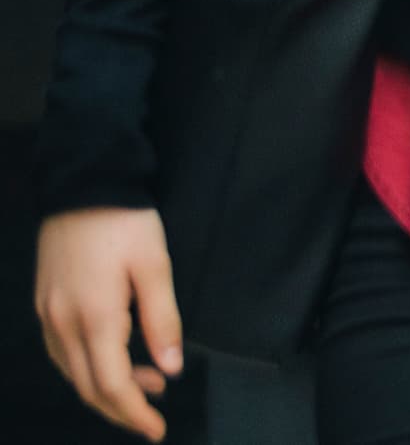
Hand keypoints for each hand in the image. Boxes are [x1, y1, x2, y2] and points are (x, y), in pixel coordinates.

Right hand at [33, 208, 175, 440]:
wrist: (83, 184)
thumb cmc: (125, 222)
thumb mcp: (155, 266)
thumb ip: (162, 320)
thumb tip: (169, 370)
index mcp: (93, 318)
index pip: (111, 383)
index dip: (134, 413)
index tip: (157, 431)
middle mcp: (62, 324)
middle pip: (87, 386)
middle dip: (120, 409)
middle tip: (152, 419)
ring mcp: (48, 315)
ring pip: (72, 372)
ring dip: (107, 387)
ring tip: (149, 385)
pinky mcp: (45, 304)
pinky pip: (62, 352)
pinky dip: (89, 366)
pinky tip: (115, 360)